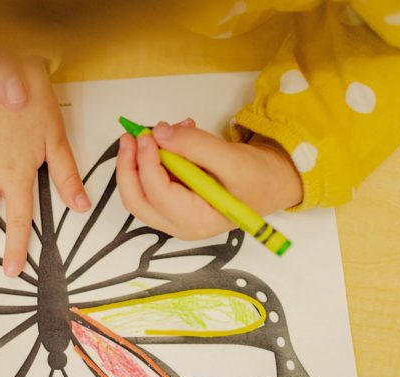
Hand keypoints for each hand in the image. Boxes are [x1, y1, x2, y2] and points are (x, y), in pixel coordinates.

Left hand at [116, 119, 302, 239]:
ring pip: (139, 190)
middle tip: (132, 136)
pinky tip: (174, 138)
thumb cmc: (258, 178)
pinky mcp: (172, 203)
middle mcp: (179, 224)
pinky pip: (151, 182)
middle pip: (136, 199)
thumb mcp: (233, 159)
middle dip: (128, 167)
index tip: (147, 135)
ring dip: (142, 159)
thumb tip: (160, 133)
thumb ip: (196, 146)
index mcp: (196, 221)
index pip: (157, 193)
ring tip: (166, 129)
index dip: (146, 163)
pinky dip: (154, 159)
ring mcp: (173, 216)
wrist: (271, 183)